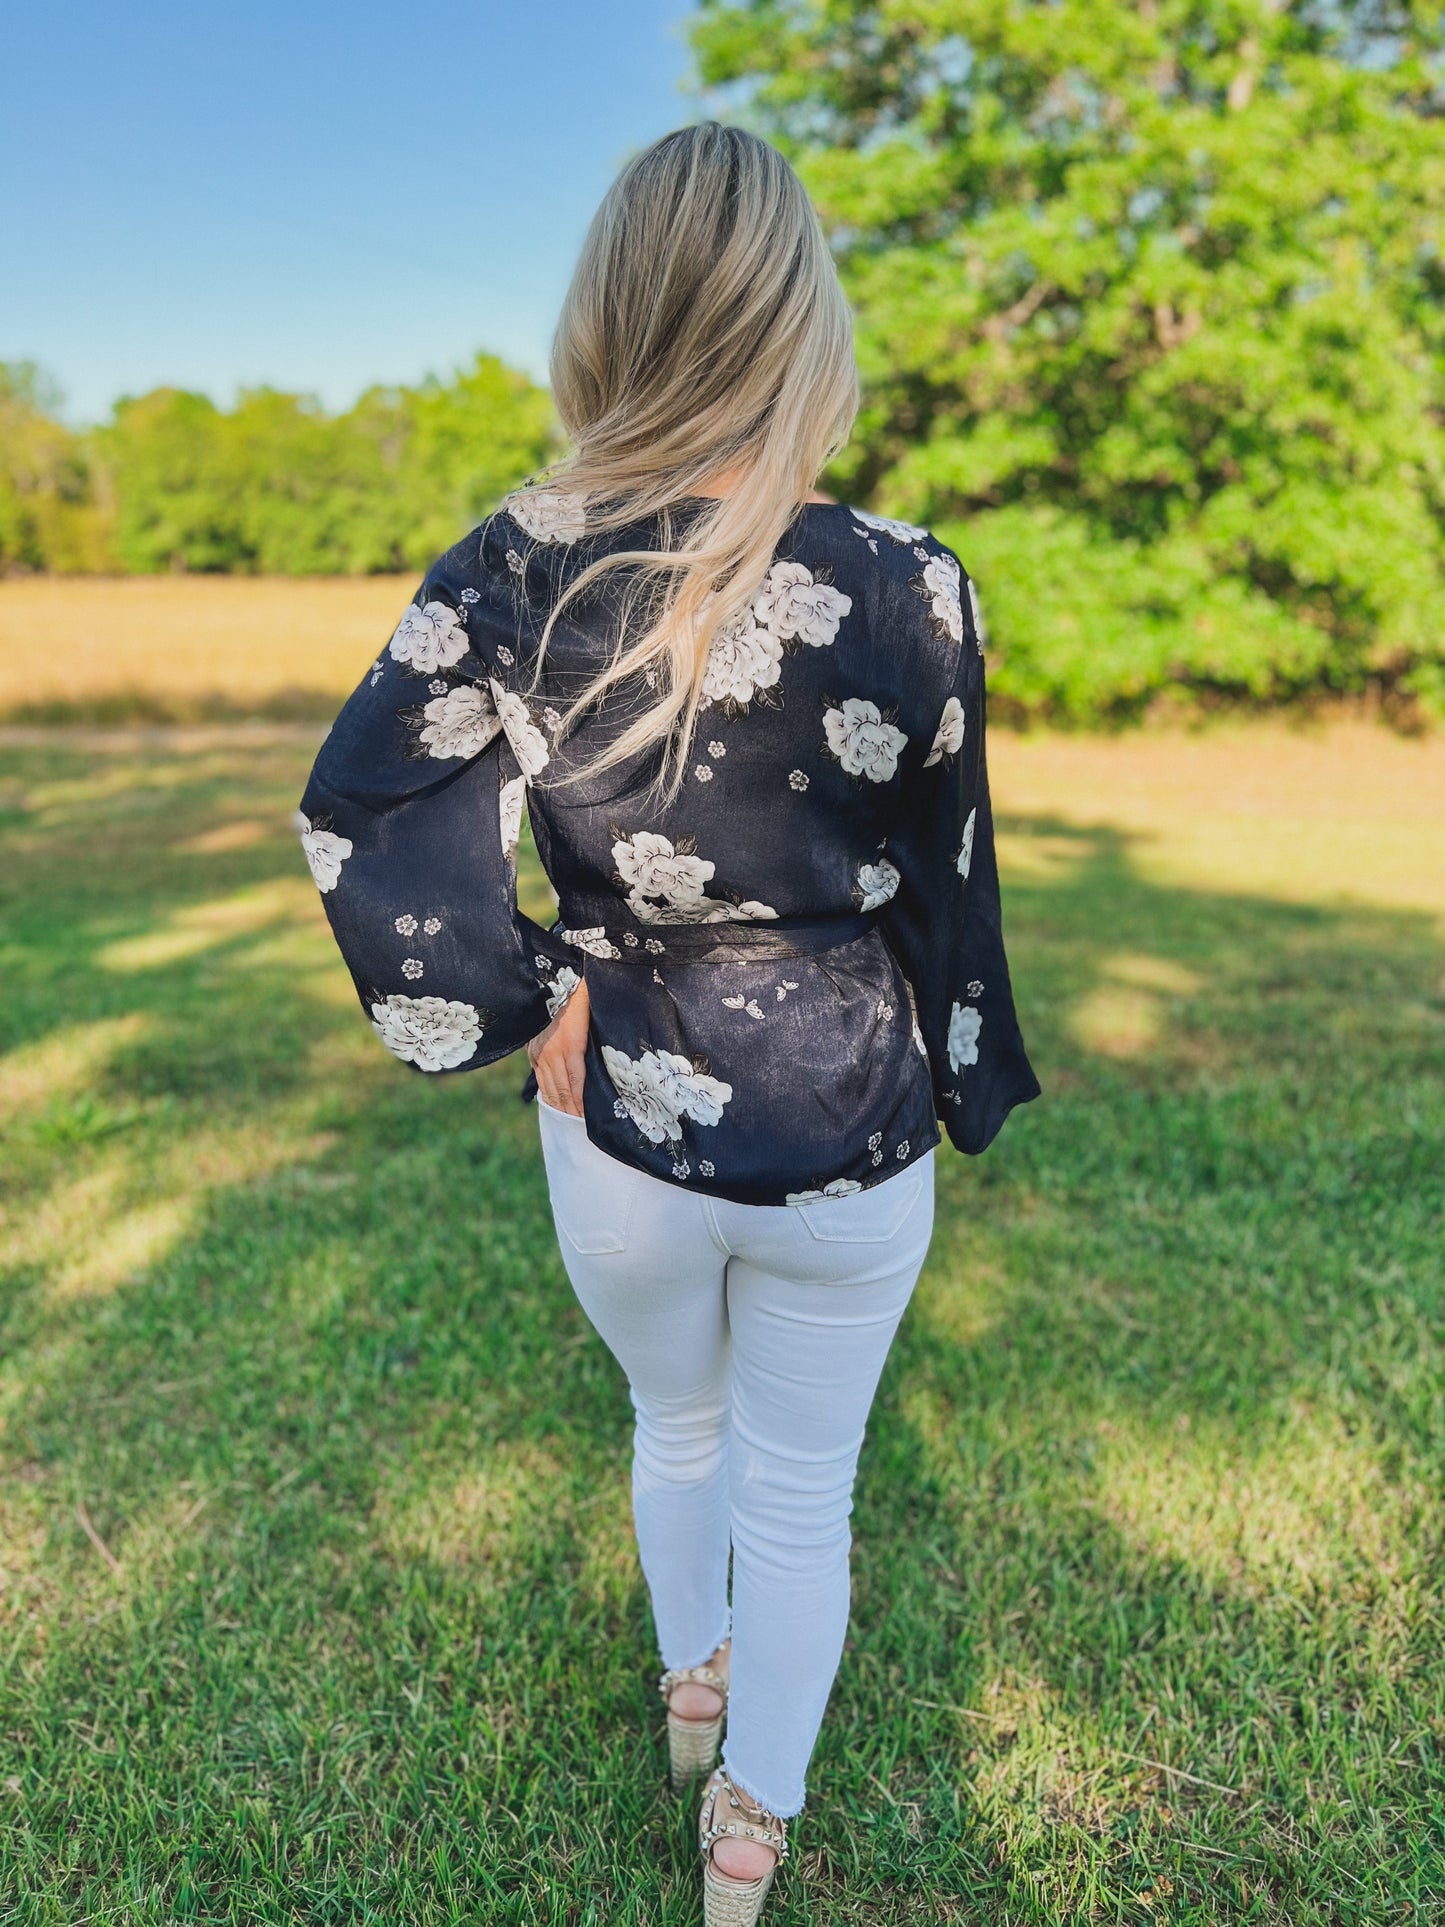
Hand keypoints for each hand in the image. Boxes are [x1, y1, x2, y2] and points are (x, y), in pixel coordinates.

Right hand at [527, 975, 590, 1115]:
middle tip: (580, 1128)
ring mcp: (539, 1051)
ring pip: (549, 1086)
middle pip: (562, 1090)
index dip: (581, 1103)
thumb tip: (606, 1068)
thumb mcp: (594, 1021)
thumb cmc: (583, 997)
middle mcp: (551, 1051)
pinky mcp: (532, 1049)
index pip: (576, 1083)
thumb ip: (596, 1045)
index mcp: (570, 1044)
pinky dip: (547, 1092)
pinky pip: (540, 1077)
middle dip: (571, 1111)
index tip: (588, 1119)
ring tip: (568, 1121)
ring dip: (559, 1106)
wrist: (557, 978)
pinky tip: (554, 1103)